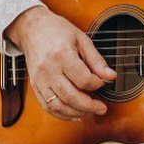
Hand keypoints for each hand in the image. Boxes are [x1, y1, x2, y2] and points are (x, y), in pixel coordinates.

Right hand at [8, 4, 115, 119]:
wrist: (32, 28)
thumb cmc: (57, 31)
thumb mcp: (81, 39)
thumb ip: (96, 60)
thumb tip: (110, 76)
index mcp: (62, 54)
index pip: (83, 79)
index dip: (97, 84)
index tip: (102, 82)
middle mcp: (48, 69)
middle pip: (70, 96)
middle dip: (89, 106)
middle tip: (102, 108)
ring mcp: (39, 79)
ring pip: (58, 105)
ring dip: (76, 113)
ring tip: (90, 112)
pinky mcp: (35, 85)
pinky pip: (47, 106)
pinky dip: (61, 114)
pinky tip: (74, 114)